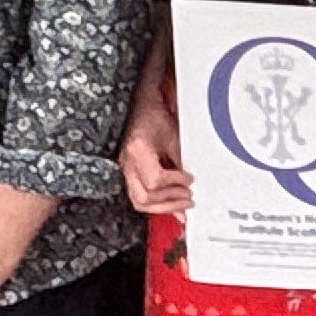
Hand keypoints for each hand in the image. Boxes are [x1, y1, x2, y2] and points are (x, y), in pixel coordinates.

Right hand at [120, 77, 189, 215]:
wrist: (141, 108)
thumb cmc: (155, 117)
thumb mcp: (172, 137)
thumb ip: (180, 162)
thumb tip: (189, 186)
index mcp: (138, 151)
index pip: (155, 179)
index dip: (175, 182)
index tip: (190, 180)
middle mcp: (127, 164)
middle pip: (144, 197)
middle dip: (169, 201)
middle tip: (188, 197)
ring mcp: (125, 171)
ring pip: (139, 202)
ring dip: (164, 207)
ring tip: (182, 204)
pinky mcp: (129, 174)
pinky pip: (139, 197)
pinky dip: (157, 204)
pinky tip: (172, 205)